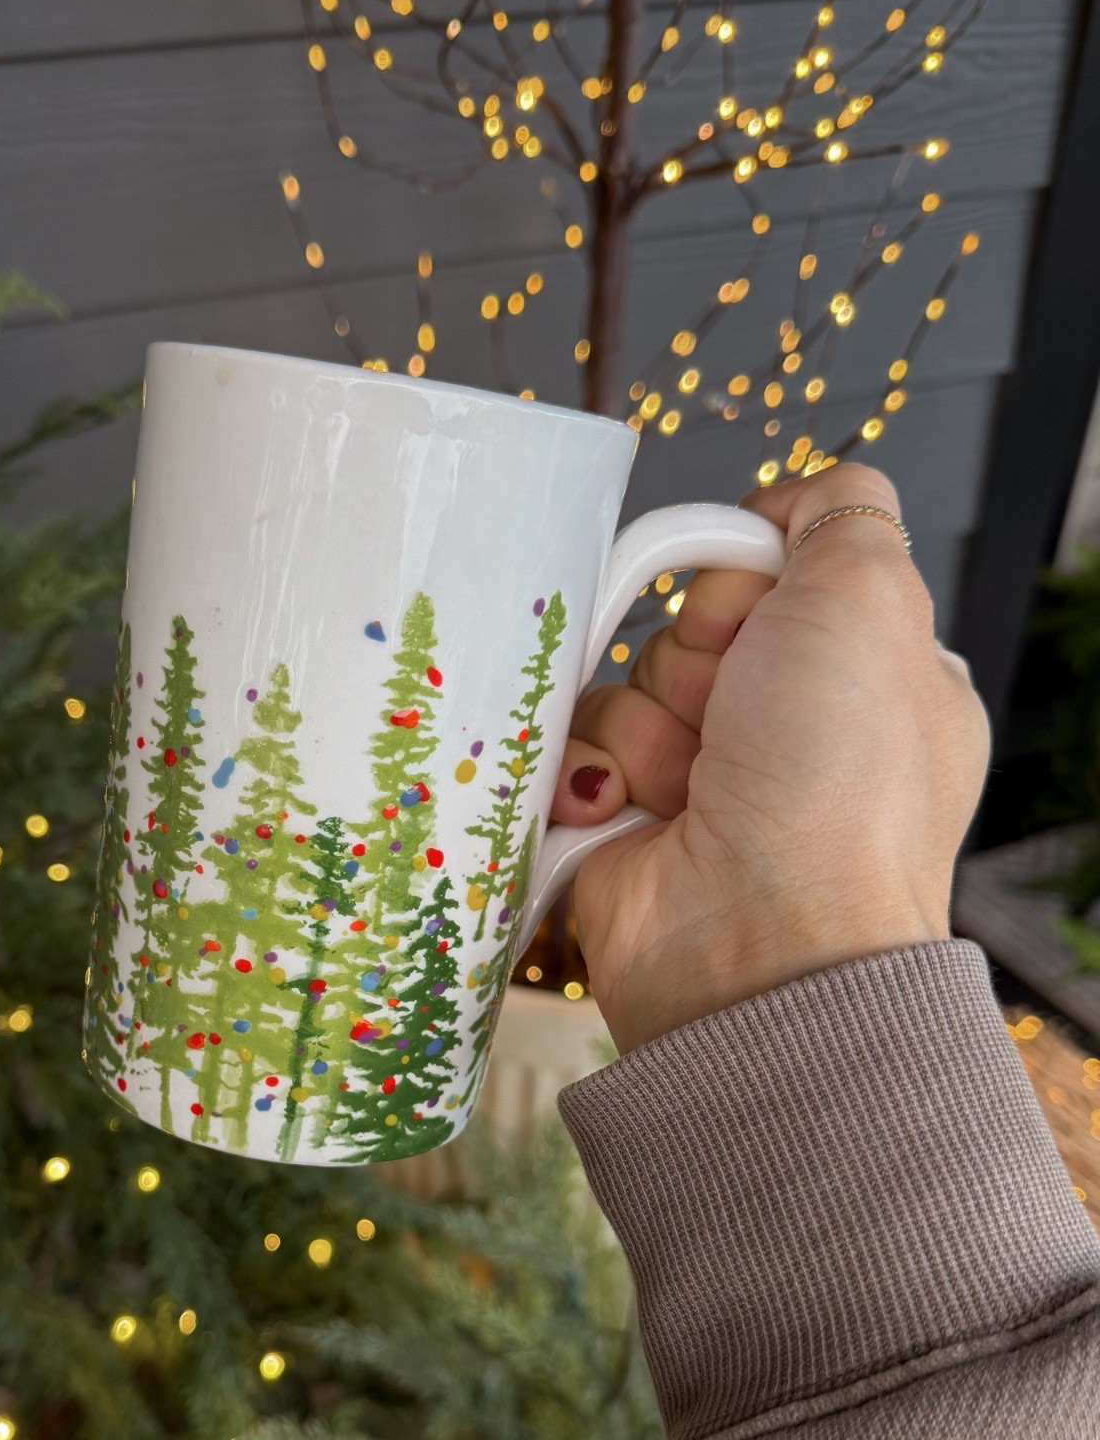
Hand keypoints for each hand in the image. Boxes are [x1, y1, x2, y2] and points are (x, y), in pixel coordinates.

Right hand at [549, 463, 990, 1053]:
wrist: (759, 943)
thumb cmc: (835, 785)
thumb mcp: (874, 601)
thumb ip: (843, 513)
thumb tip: (792, 497)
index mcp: (861, 680)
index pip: (768, 574)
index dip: (746, 583)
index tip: (759, 622)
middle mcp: (784, 734)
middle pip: (685, 628)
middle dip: (690, 660)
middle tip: (727, 716)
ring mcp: (702, 786)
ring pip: (618, 689)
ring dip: (639, 728)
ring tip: (681, 787)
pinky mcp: (623, 830)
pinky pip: (565, 756)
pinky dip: (583, 777)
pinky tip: (621, 812)